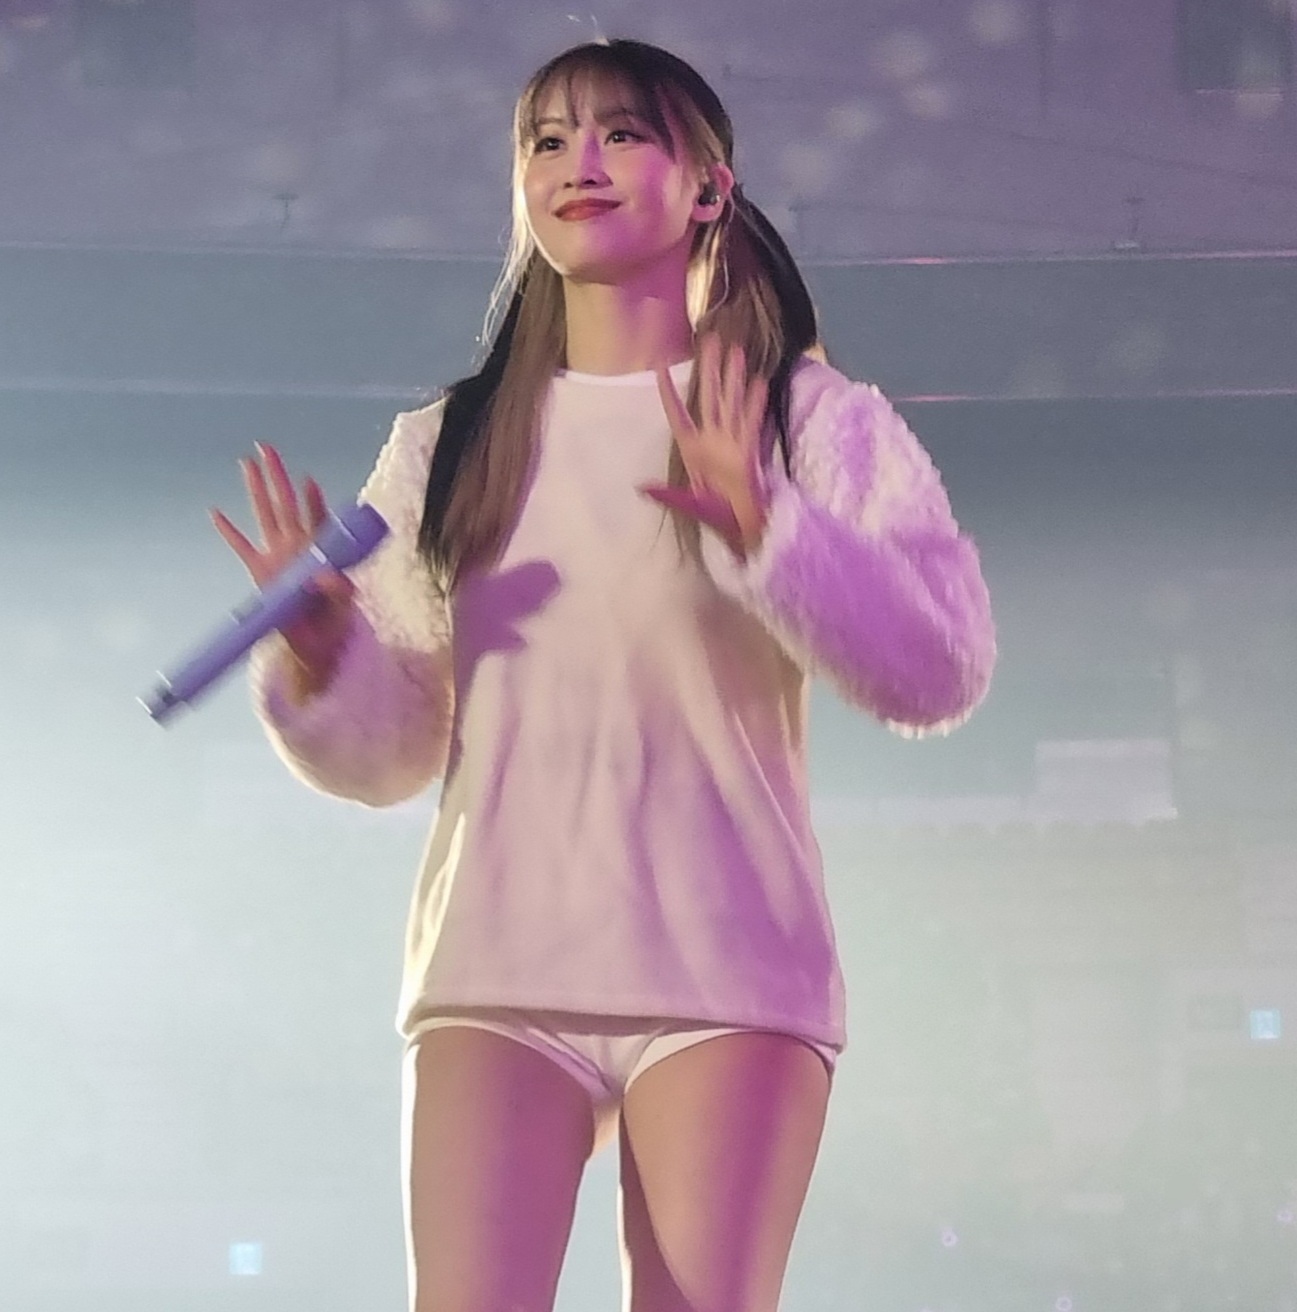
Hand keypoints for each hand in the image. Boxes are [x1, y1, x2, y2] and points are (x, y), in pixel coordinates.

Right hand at [209, 441, 355, 677]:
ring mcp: (276, 557)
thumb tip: (330, 574)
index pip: (316, 519)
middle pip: (285, 504)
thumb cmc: (334, 622)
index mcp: (317, 552)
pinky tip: (216, 512)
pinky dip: (229, 532)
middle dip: (277, 476)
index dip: (313, 500)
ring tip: (247, 463)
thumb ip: (338, 590)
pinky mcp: (260, 572)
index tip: (308, 480)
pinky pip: (241, 547)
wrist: (315, 645)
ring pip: (264, 515)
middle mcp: (295, 548)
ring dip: (256, 489)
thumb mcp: (342, 607)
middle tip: (267, 448)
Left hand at [641, 335, 769, 558]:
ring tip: (737, 351)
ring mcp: (731, 442)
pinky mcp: (748, 451)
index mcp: (692, 449)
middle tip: (711, 339)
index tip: (660, 367)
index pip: (677, 414)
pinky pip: (750, 424)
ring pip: (731, 403)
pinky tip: (759, 383)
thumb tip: (642, 488)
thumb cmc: (715, 516)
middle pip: (709, 398)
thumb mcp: (688, 504)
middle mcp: (711, 440)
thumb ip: (667, 495)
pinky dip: (754, 405)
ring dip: (734, 378)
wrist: (741, 528)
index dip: (669, 393)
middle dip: (710, 370)